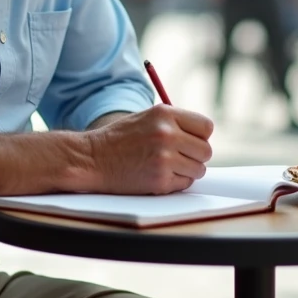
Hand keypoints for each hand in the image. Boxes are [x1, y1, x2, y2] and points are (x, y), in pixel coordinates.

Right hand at [82, 105, 213, 194]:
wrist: (92, 158)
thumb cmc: (120, 139)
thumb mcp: (147, 118)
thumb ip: (174, 123)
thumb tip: (203, 138)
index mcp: (165, 114)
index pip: (206, 127)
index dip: (200, 137)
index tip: (190, 142)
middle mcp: (167, 134)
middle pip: (206, 151)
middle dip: (195, 156)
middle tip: (179, 158)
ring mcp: (164, 158)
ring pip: (198, 169)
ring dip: (187, 171)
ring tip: (166, 166)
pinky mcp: (160, 180)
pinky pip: (184, 184)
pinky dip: (174, 183)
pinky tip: (156, 175)